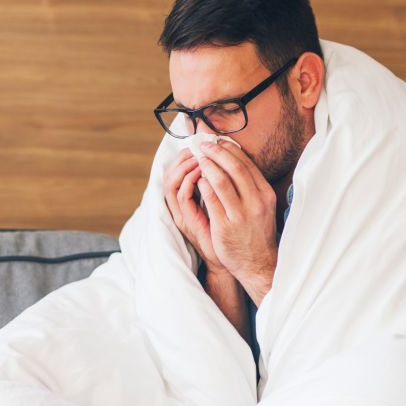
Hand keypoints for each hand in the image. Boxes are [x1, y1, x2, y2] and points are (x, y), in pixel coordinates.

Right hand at [162, 149, 225, 274]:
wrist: (234, 261)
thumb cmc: (231, 234)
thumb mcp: (225, 207)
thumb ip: (220, 188)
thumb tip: (227, 164)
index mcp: (189, 202)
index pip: (179, 171)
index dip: (188, 155)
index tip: (203, 143)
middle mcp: (181, 207)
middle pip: (171, 172)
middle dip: (185, 156)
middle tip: (199, 145)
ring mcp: (182, 214)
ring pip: (171, 181)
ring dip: (185, 165)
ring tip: (199, 155)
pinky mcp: (186, 222)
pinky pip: (181, 195)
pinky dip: (189, 181)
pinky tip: (201, 172)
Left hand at [196, 141, 278, 304]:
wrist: (258, 264)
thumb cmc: (256, 233)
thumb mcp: (262, 207)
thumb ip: (252, 187)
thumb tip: (236, 162)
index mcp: (265, 194)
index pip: (247, 164)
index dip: (229, 148)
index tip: (216, 139)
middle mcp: (256, 201)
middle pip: (235, 167)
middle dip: (216, 151)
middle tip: (202, 142)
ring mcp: (241, 214)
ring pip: (222, 180)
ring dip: (207, 164)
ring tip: (197, 156)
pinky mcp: (226, 226)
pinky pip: (212, 199)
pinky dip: (203, 184)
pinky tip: (196, 178)